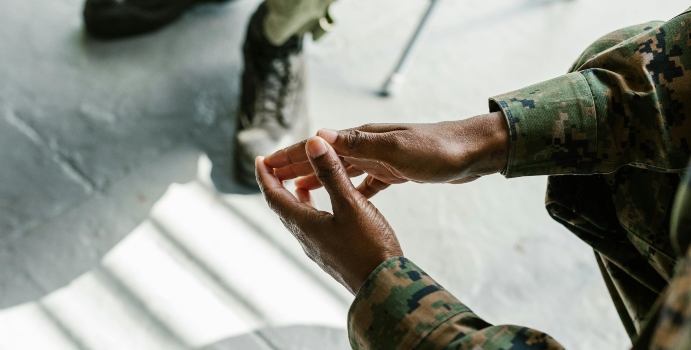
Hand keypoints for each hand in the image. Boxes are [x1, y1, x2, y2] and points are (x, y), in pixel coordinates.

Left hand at [256, 136, 402, 293]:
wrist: (384, 286)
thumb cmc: (368, 247)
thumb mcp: (350, 203)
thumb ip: (331, 172)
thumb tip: (313, 142)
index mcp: (303, 224)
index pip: (274, 196)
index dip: (265, 175)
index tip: (259, 159)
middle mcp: (305, 237)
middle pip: (283, 206)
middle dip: (277, 184)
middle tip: (274, 165)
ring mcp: (318, 247)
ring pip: (298, 217)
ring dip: (294, 197)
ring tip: (296, 181)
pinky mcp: (332, 253)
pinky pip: (313, 226)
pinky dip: (312, 209)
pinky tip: (325, 206)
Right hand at [264, 112, 508, 197]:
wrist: (473, 153)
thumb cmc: (437, 150)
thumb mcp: (395, 149)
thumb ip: (357, 144)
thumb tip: (318, 137)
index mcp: (362, 138)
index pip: (316, 146)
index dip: (289, 157)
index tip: (264, 166)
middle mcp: (367, 145)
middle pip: (322, 158)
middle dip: (295, 168)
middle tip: (269, 180)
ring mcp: (380, 158)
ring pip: (339, 170)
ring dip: (317, 179)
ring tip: (296, 190)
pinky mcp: (394, 172)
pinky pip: (363, 183)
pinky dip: (346, 190)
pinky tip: (342, 200)